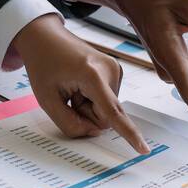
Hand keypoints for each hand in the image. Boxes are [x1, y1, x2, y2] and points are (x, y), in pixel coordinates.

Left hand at [11, 14, 147, 152]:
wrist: (46, 38)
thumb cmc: (44, 65)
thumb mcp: (47, 100)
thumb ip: (69, 123)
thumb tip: (94, 132)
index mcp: (92, 75)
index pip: (112, 112)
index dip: (128, 133)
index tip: (144, 149)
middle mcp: (110, 71)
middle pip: (106, 117)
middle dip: (86, 114)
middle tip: (69, 96)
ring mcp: (115, 70)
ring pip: (107, 110)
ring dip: (88, 106)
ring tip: (74, 87)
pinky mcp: (115, 73)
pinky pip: (107, 102)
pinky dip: (92, 99)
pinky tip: (81, 85)